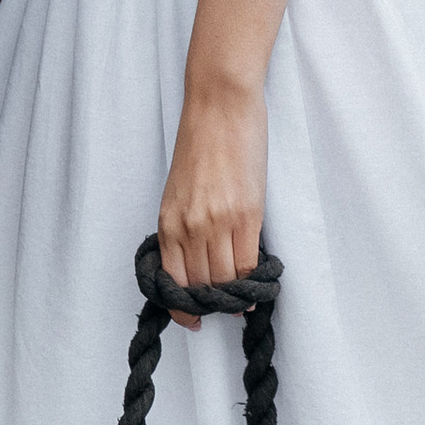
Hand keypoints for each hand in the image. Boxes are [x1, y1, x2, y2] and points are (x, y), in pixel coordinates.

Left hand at [157, 81, 264, 329]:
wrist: (220, 105)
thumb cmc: (201, 143)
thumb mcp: (180, 192)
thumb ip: (184, 227)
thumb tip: (200, 263)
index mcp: (168, 222)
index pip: (174, 283)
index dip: (185, 308)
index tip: (195, 319)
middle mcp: (189, 227)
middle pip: (201, 286)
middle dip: (214, 303)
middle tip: (226, 306)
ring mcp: (218, 221)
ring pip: (226, 280)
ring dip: (235, 293)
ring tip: (243, 293)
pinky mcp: (247, 213)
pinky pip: (248, 261)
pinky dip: (252, 276)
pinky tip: (256, 278)